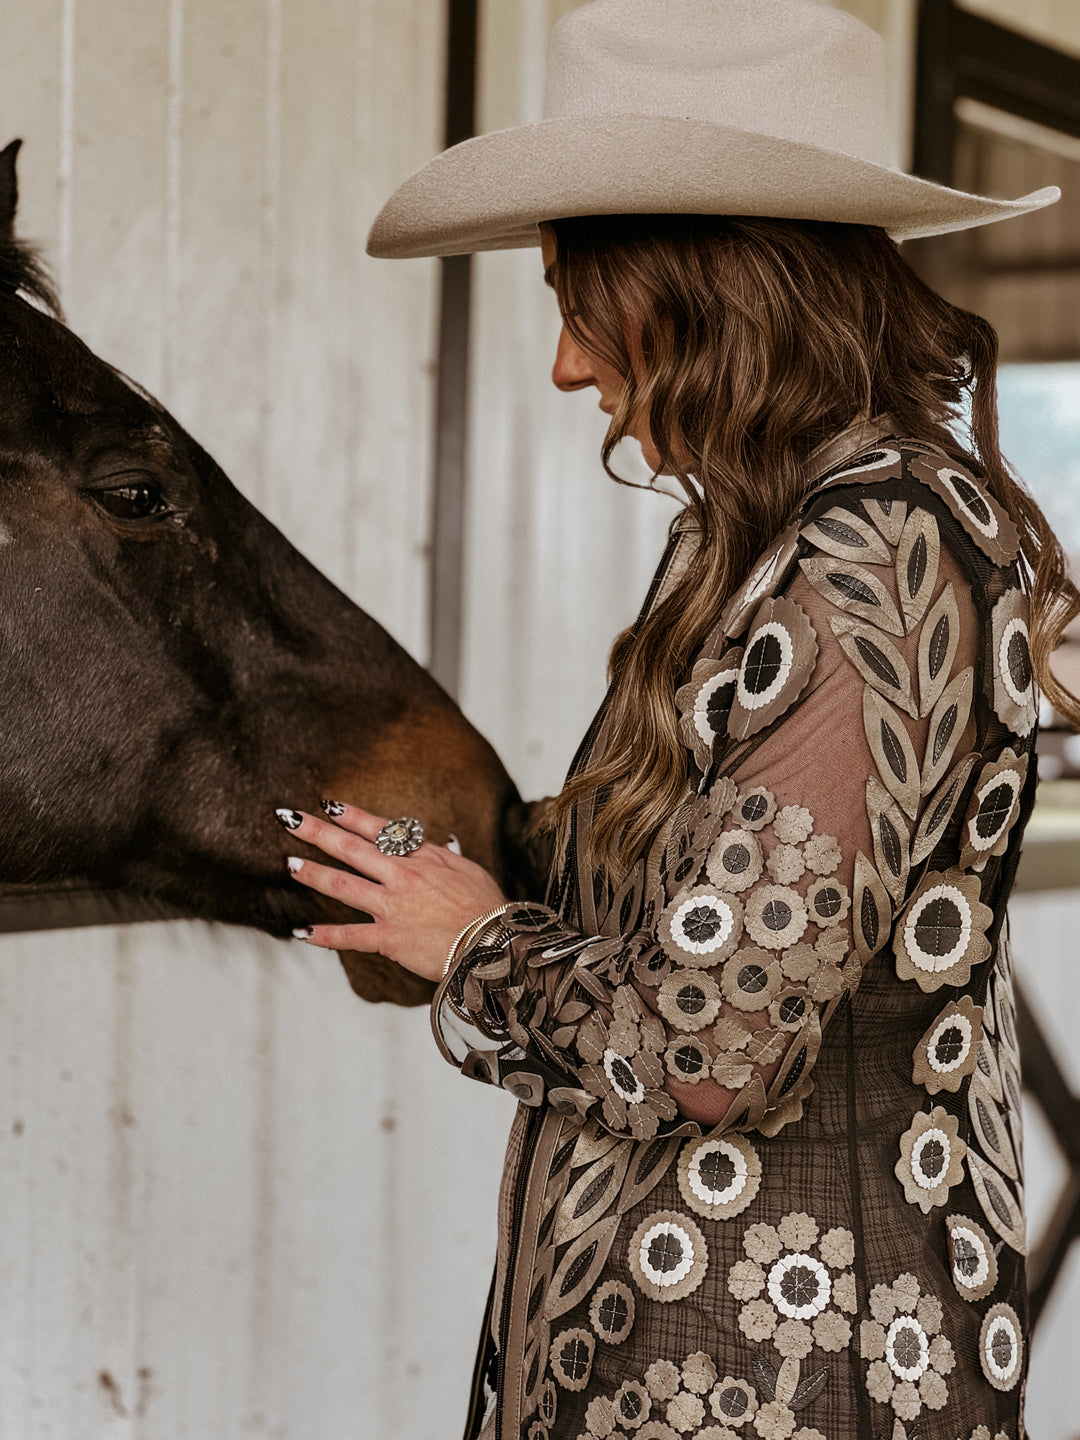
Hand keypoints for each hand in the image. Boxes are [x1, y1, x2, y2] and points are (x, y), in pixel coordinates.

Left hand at [278, 802, 507, 982]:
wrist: (494, 943)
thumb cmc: (487, 907)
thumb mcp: (469, 870)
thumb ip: (447, 855)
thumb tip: (444, 840)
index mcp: (422, 858)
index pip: (381, 830)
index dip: (352, 816)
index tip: (329, 804)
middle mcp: (402, 877)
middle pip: (352, 849)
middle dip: (318, 832)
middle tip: (290, 818)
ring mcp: (393, 906)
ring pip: (344, 886)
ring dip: (313, 874)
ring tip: (289, 864)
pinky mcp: (389, 939)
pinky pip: (350, 937)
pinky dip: (324, 935)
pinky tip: (301, 931)